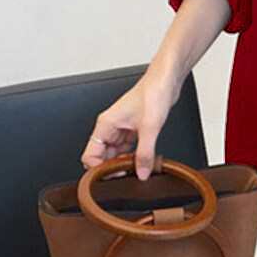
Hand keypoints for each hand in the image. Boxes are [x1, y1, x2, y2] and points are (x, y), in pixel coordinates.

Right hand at [79, 66, 180, 181]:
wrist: (167, 80)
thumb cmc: (153, 92)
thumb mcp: (150, 127)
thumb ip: (145, 153)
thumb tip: (141, 172)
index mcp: (106, 124)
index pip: (90, 155)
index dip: (98, 169)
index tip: (111, 177)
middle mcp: (112, 126)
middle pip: (102, 156)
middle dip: (113, 167)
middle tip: (127, 175)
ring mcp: (123, 127)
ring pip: (116, 153)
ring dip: (124, 162)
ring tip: (137, 167)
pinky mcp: (135, 128)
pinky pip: (128, 147)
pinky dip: (133, 155)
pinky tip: (143, 159)